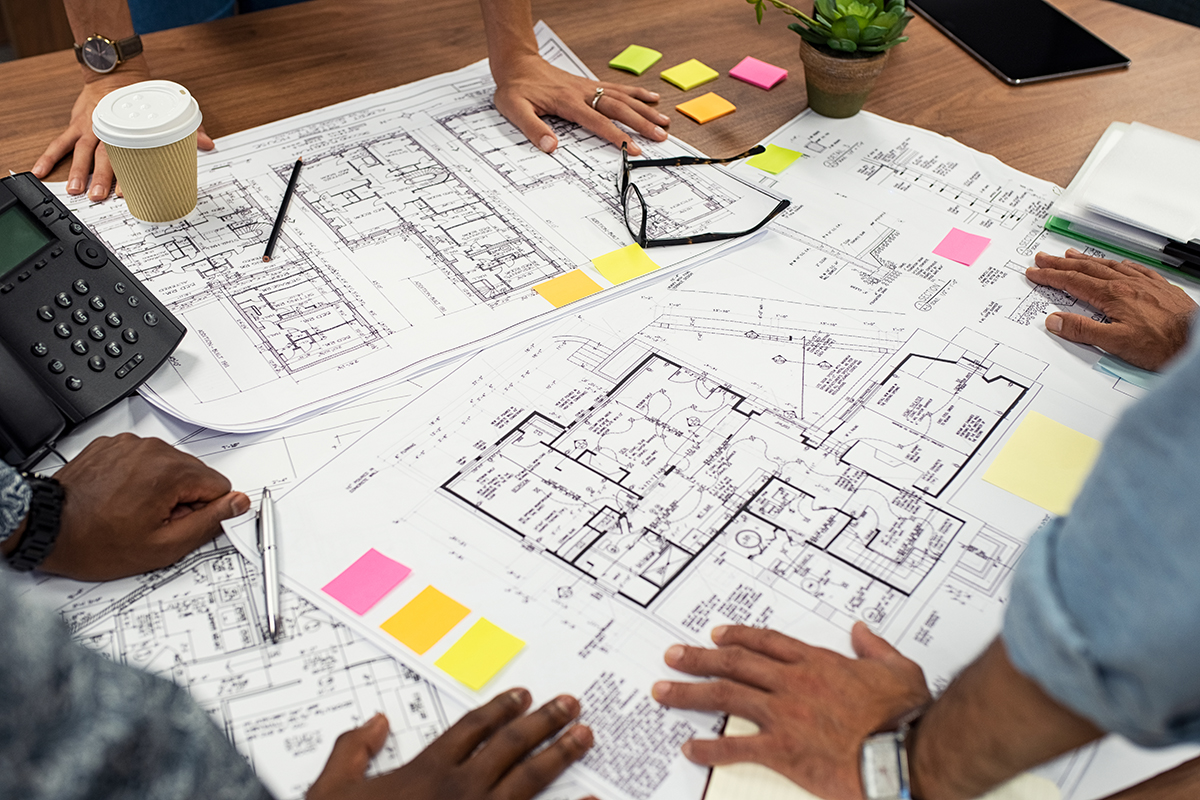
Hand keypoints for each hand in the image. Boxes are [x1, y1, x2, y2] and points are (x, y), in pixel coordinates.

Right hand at [31, 67, 214, 201]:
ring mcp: (88, 128)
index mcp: (130, 128)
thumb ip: (187, 129)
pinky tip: (41, 171)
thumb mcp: (163, 110)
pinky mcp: (76, 126)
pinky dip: (48, 157)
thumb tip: (208, 145)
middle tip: (99, 196)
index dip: (128, 173)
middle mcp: (107, 129)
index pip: (130, 154)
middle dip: (101, 177)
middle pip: (104, 156)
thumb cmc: (139, 96)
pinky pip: (59, 143)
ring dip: (77, 172)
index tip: (127, 190)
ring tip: (75, 190)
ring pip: (81, 152)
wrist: (113, 73)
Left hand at [40, 433, 248, 579]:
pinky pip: (143, 460)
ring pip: (169, 467)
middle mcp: (151, 450)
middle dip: (181, 500)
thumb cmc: (94, 541)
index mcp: (170, 471)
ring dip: (159, 489)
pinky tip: (119, 498)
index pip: (219, 485)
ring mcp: (129, 445)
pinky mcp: (112, 445)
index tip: (180, 525)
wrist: (46, 530)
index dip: (203, 512)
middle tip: (152, 523)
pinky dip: (137, 478)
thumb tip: (236, 504)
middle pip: (194, 474)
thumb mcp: (162, 546)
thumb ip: (209, 522)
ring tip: (132, 511)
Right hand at [306, 689, 595, 799]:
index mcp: (427, 770)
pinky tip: (591, 799)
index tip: (522, 696)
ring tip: (585, 737)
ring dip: (561, 755)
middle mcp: (460, 789)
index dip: (500, 708)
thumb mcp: (332, 788)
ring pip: (530, 780)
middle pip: (511, 746)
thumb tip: (373, 722)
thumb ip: (352, 749)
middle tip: (571, 705)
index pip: (472, 728)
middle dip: (544, 722)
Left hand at [493, 53, 667, 155]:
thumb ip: (533, 129)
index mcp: (567, 102)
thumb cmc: (515, 88)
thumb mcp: (515, 110)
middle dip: (642, 123)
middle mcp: (583, 92)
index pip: (598, 121)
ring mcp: (588, 87)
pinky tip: (651, 97)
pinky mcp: (589, 84)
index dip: (618, 136)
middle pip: (619, 108)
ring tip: (664, 122)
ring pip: (623, 97)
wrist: (516, 64)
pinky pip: (617, 87)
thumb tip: (550, 147)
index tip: (634, 148)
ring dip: (645, 109)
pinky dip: (636, 92)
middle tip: (661, 137)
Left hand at [652, 623, 931, 799]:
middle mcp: (794, 683)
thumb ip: (874, 647)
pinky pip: (737, 747)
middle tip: (673, 656)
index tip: (717, 634)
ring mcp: (785, 715)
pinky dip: (711, 748)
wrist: (904, 753)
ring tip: (663, 691)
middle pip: (735, 663)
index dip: (738, 636)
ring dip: (690, 693)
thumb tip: (861, 630)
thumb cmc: (905, 716)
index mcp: (818, 663)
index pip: (767, 643)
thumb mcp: (897, 669)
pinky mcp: (783, 750)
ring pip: (726, 695)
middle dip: (699, 658)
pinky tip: (690, 747)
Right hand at [1026, 249, 1196, 370]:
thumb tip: (1055, 320)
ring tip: (1071, 254)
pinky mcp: (1159, 287)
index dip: (1050, 276)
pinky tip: (1116, 263)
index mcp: (1112, 296)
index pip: (1072, 282)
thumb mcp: (1115, 343)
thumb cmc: (1162, 344)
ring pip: (1107, 266)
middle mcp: (1126, 284)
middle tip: (1044, 258)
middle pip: (1086, 269)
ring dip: (1085, 260)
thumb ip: (1082, 330)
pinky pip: (1134, 268)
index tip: (1035, 272)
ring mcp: (1143, 284)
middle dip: (1061, 264)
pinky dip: (1118, 263)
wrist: (1197, 340)